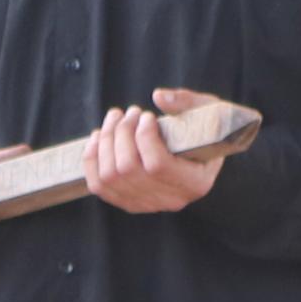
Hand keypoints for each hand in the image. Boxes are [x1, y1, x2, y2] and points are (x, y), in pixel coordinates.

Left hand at [82, 89, 229, 213]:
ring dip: (105, 141)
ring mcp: (148, 204)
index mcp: (195, 182)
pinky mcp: (129, 202)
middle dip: (121, 133)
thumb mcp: (208, 110)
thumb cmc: (207, 128)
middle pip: (128, 169)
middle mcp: (171, 199)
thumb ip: (187, 102)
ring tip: (115, 119)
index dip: (144, 136)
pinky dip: (92, 159)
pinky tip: (98, 137)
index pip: (158, 166)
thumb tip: (159, 97)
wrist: (204, 150)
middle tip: (130, 112)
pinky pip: (99, 187)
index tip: (147, 115)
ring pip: (110, 176)